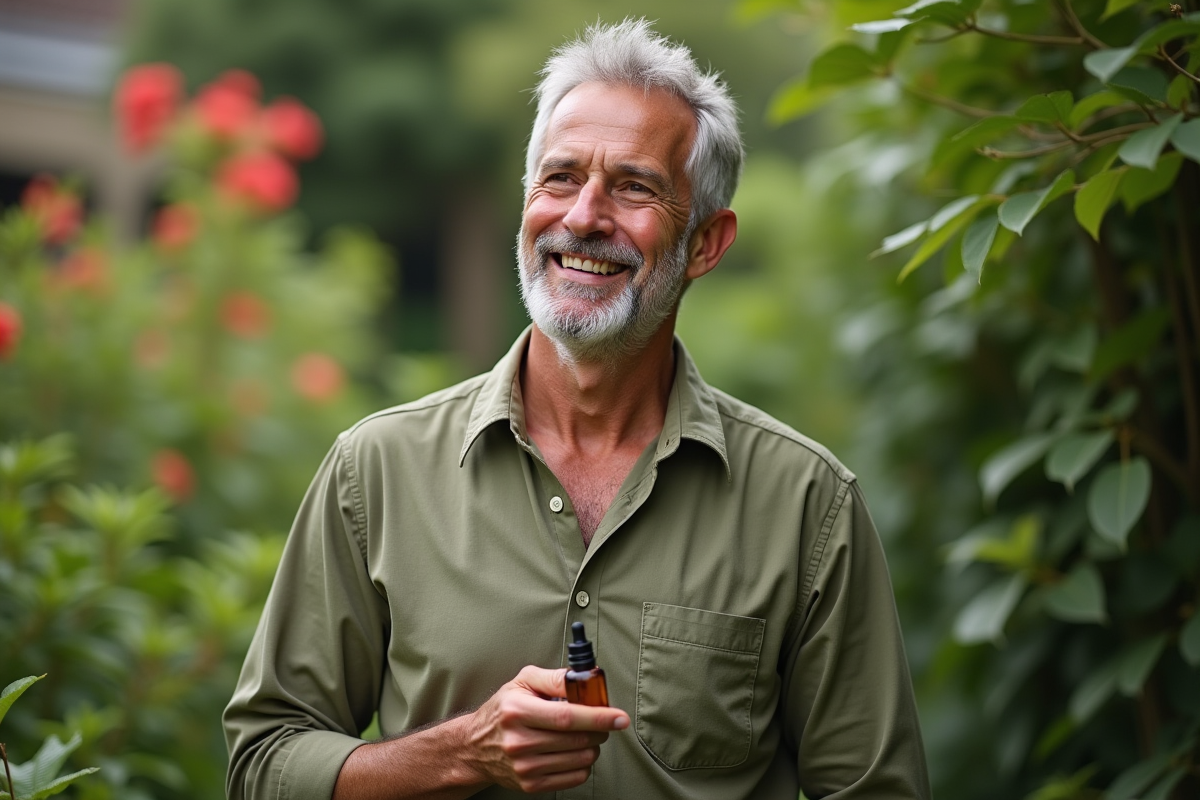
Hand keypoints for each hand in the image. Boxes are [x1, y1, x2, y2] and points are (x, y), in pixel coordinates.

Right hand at [465, 665, 628, 792]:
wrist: (475, 747)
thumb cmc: (502, 710)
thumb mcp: (522, 682)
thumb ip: (554, 678)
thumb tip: (584, 679)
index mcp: (517, 712)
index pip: (567, 717)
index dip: (598, 717)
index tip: (619, 717)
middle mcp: (519, 742)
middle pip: (577, 739)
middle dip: (599, 729)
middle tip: (599, 721)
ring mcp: (524, 767)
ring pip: (580, 759)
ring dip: (592, 746)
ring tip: (581, 735)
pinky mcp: (530, 785)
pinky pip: (574, 778)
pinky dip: (583, 764)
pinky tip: (572, 752)